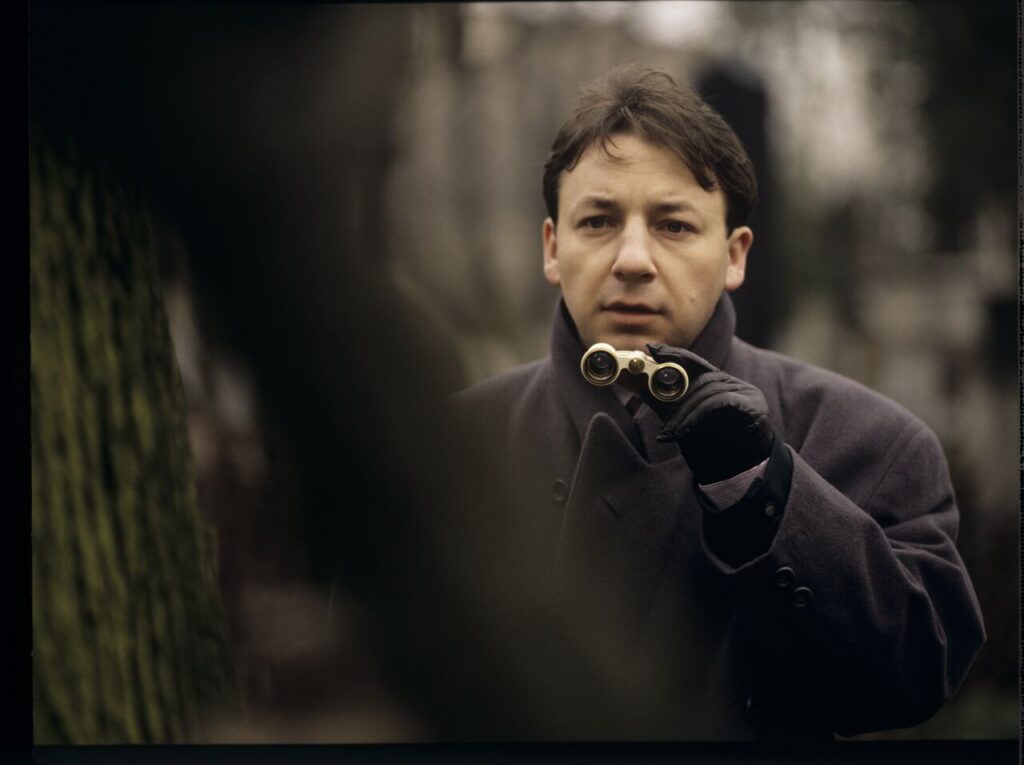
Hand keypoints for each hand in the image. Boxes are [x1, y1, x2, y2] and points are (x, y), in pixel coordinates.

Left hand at [645, 343, 774, 484]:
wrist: (740, 472)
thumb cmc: (713, 446)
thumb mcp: (684, 422)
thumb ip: (667, 405)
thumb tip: (641, 387)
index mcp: (719, 384)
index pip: (695, 362)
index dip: (674, 354)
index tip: (653, 349)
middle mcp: (734, 384)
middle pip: (701, 379)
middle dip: (677, 398)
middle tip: (663, 423)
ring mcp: (747, 393)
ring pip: (709, 391)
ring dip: (686, 414)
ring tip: (673, 433)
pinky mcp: (755, 407)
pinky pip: (722, 402)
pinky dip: (700, 416)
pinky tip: (687, 431)